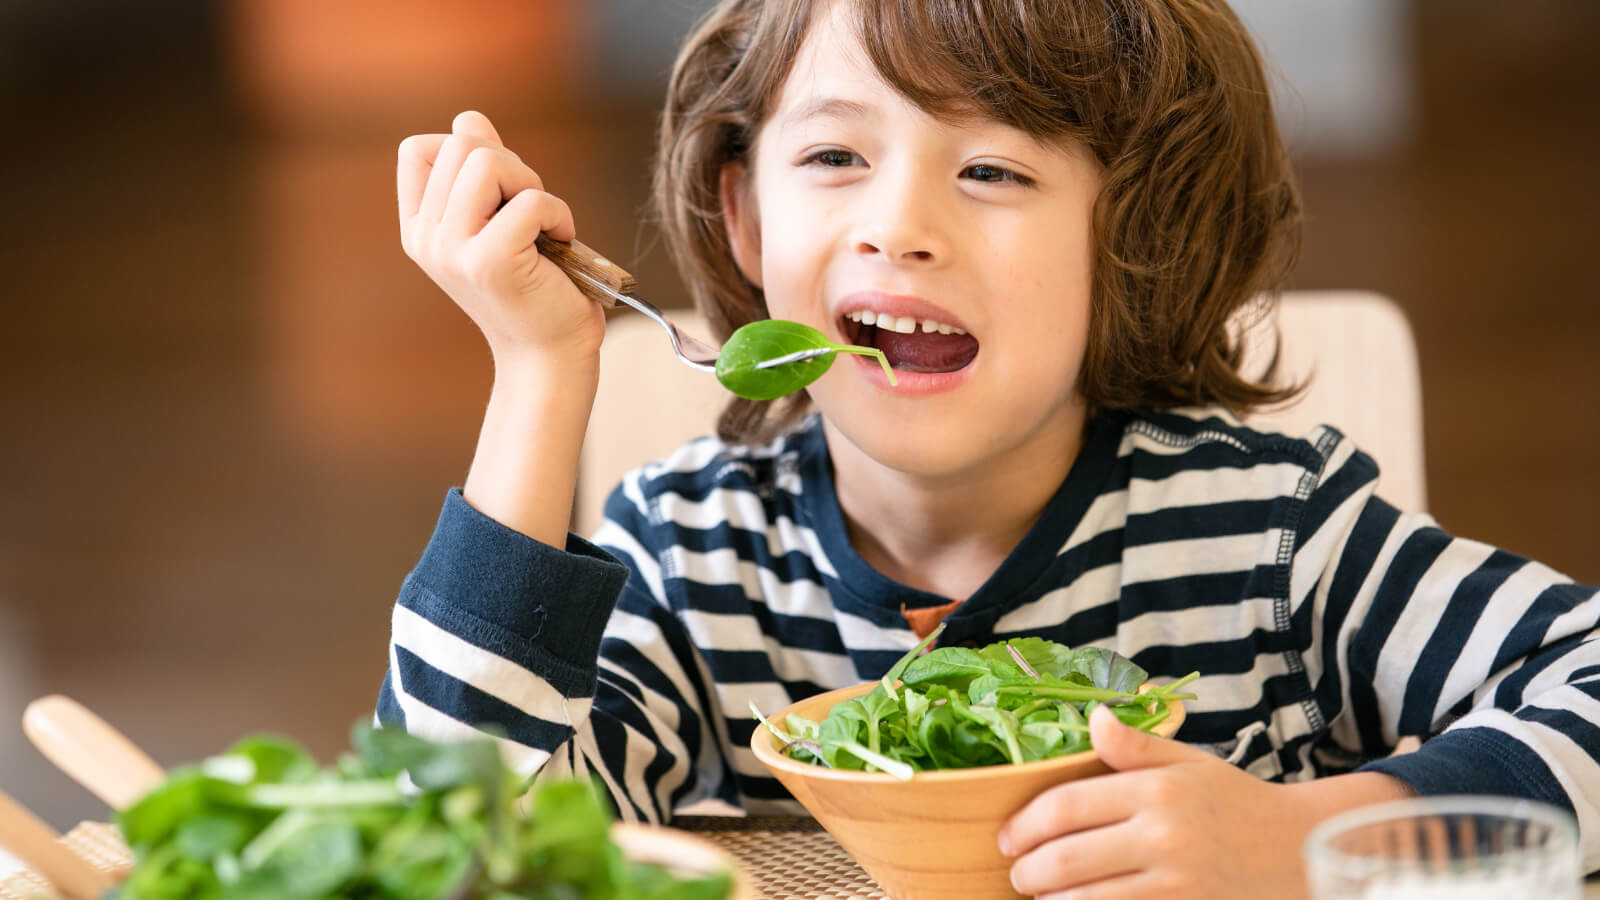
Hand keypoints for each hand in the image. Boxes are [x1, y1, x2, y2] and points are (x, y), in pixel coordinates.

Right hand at [397, 110, 604, 366]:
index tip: (500, 191)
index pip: (418, 149)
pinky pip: (530, 200)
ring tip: (544, 224)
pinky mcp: (490, 262)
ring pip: (487, 161)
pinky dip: (558, 213)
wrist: (549, 353)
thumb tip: (469, 119)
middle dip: (511, 165)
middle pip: (460, 145)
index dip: (467, 150)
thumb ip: (483, 169)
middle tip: (532, 211)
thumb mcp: (500, 218)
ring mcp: (453, 251)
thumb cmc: (534, 285)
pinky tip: (560, 243)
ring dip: (532, 184)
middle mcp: (426, 239)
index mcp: (419, 228)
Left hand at [997, 705, 1309, 898]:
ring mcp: (1175, 881)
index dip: (1025, 824)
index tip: (1007, 837)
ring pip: (1087, 899)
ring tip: (1039, 894)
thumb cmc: (1237, 803)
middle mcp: (1163, 835)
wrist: (1301, 851)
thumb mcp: (1189, 763)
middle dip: (1028, 871)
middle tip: (1017, 874)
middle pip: (1067, 858)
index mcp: (1156, 790)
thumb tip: (1093, 718)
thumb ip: (1136, 747)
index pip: (1066, 806)